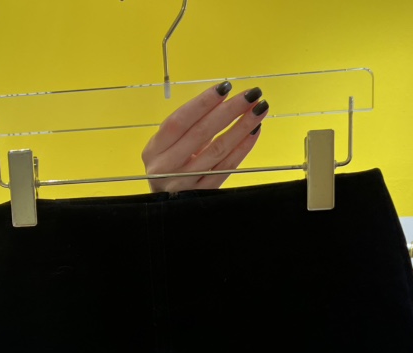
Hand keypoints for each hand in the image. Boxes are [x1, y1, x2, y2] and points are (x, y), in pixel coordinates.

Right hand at [141, 81, 268, 192]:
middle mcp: (166, 167)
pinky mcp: (202, 194)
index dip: (202, 103)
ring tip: (258, 110)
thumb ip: (188, 129)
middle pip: (200, 134)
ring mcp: (185, 183)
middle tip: (250, 95)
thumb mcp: (167, 147)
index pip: (179, 121)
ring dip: (241, 128)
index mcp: (155, 150)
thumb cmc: (169, 167)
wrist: (166, 206)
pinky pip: (225, 168)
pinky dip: (242, 149)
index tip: (224, 87)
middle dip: (229, 111)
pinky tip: (253, 133)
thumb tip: (222, 102)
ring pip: (217, 151)